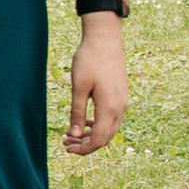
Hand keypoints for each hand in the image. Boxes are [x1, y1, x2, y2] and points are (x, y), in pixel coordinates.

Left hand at [65, 18, 127, 154]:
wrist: (105, 39)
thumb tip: (74, 134)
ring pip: (108, 129)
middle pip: (105, 137)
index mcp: (110, 108)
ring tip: (71, 132)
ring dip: (91, 134)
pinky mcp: (120, 95)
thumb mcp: (79, 87)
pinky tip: (84, 121)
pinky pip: (111, 118)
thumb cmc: (89, 60)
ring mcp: (122, 102)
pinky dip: (97, 124)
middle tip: (65, 141)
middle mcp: (120, 108)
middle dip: (85, 144)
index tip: (66, 147)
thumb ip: (77, 112)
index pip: (98, 139)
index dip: (83, 149)